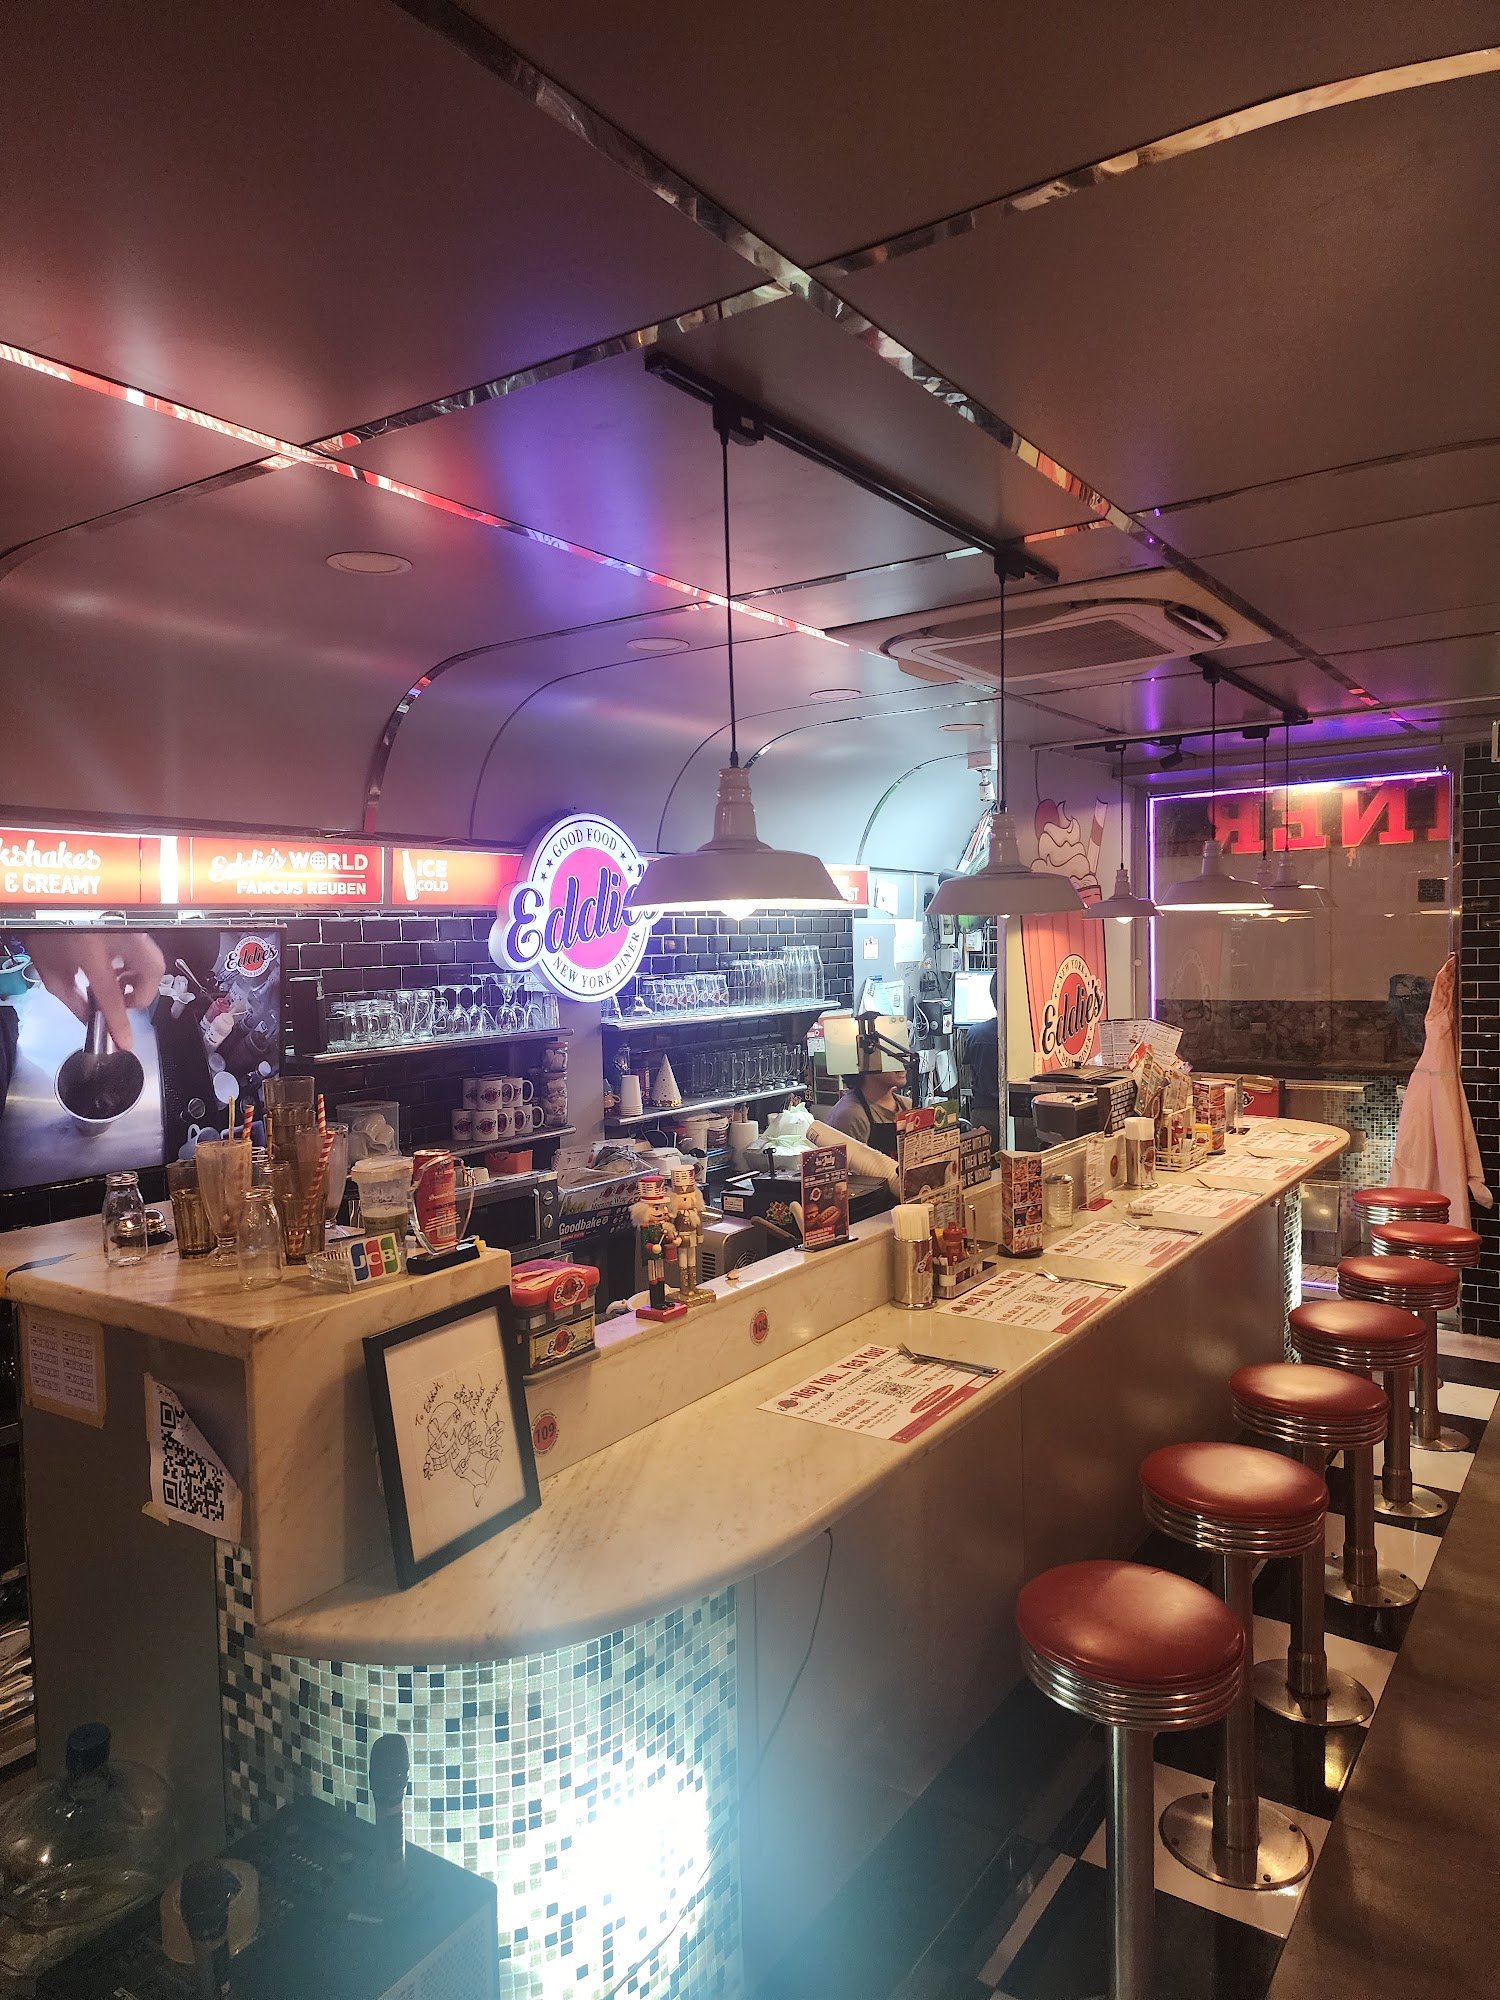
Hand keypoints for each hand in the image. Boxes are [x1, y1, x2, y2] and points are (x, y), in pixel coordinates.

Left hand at [26, 933, 165, 1051]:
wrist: (48, 902)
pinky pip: (144, 946)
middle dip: (143, 994)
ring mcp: (128, 925)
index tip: (125, 1042)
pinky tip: (118, 964)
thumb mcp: (49, 970)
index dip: (120, 1022)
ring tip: (120, 982)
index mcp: (91, 950)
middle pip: (152, 971)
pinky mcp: (129, 921)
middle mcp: (118, 935)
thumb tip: (90, 1018)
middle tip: (124, 1000)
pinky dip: (137, 961)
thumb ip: (71, 998)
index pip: (112, 994)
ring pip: (153, 957)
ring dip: (141, 977)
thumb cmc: (46, 933)